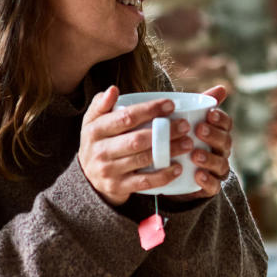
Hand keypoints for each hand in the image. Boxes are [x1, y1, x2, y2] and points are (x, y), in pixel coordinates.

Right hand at [78, 86, 194, 205]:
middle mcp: (99, 150)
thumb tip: (113, 89)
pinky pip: (144, 181)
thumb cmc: (99, 141)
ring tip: (188, 143)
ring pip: (143, 159)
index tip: (171, 105)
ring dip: (168, 151)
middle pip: (137, 139)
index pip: (126, 118)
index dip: (150, 110)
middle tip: (185, 126)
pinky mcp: (118, 187)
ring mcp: (108, 170)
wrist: (88, 177)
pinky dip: (163, 175)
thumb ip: (102, 104)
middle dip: (164, 132)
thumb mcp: (94, 121)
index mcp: (95, 130)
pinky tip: (177, 168)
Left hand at [163, 85, 233, 201]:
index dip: (220, 119)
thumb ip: (201, 105)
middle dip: (214, 135)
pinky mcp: (209, 187)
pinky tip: (198, 175)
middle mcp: (221, 151)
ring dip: (209, 159)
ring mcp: (217, 170)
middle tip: (200, 129)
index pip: (226, 124)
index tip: (209, 113)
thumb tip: (222, 87)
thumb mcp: (189, 123)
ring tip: (195, 155)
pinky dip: (207, 181)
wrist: (176, 175)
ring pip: (220, 164)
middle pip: (225, 143)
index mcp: (218, 134)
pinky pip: (213, 186)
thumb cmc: (186, 141)